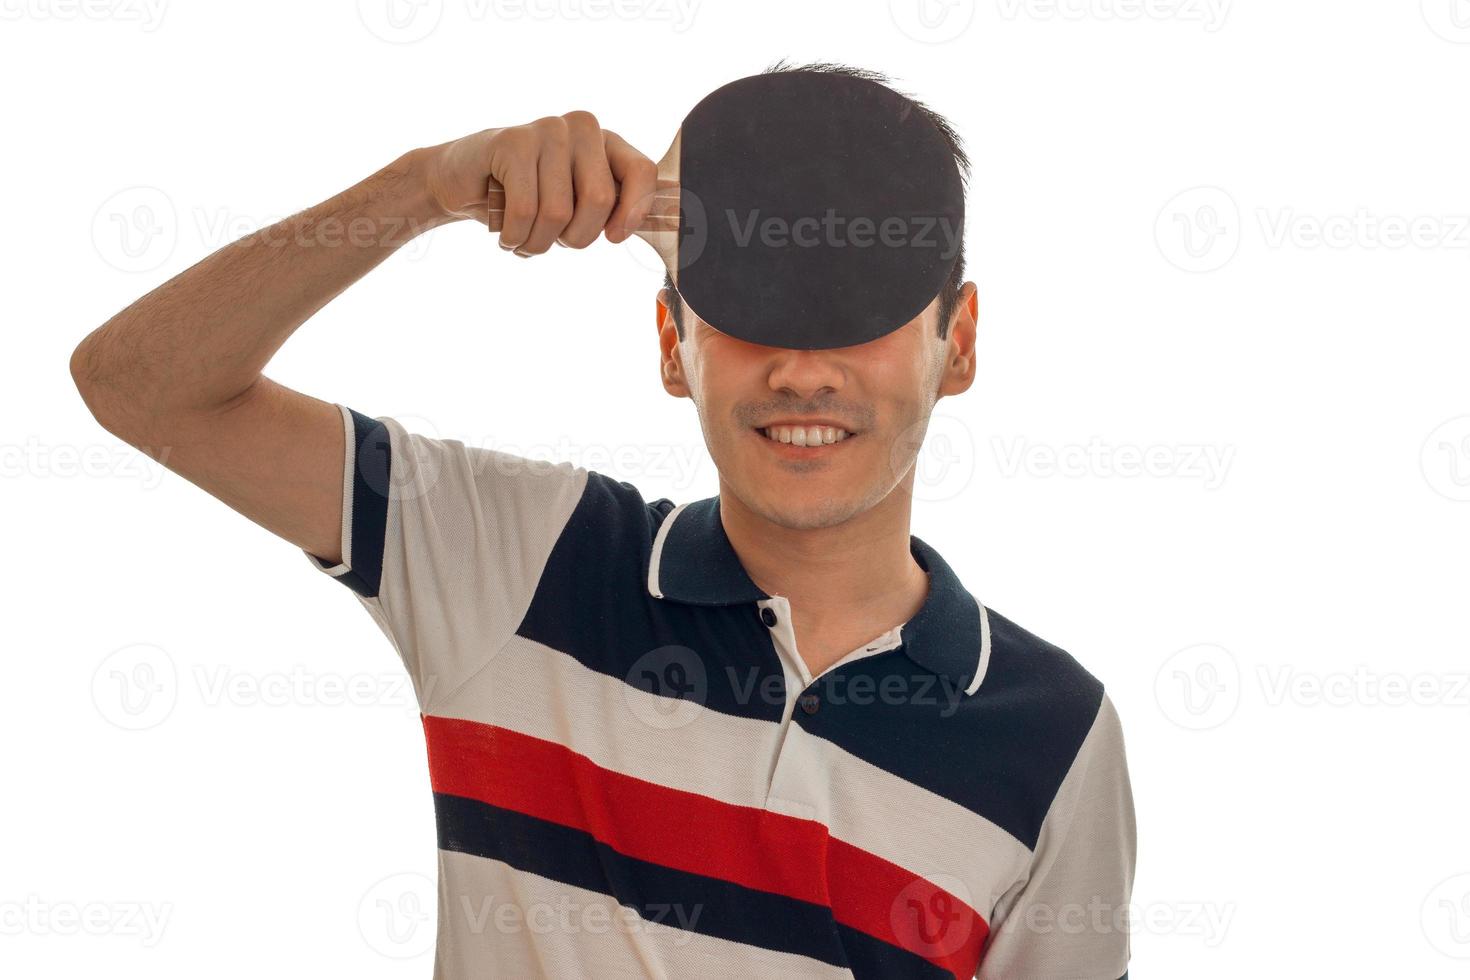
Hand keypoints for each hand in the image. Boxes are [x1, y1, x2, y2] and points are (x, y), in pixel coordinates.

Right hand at [419, 111, 657, 254]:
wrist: (464, 182)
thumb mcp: (577, 205)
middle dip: (575, 238)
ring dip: (538, 243)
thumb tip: (670, 225)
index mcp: (607, 142)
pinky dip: (515, 238)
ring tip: (523, 236)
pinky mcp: (511, 141)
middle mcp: (582, 128)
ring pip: (559, 212)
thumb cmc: (530, 199)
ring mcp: (546, 130)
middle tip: (552, 238)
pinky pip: (525, 211)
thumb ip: (616, 210)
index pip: (643, 172)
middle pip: (599, 200)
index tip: (613, 238)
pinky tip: (506, 236)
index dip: (634, 213)